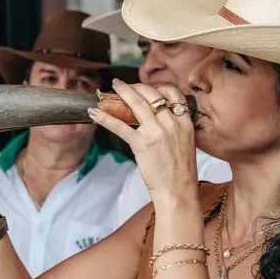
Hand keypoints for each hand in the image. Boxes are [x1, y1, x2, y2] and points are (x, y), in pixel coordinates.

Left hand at [88, 79, 197, 202]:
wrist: (178, 192)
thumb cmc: (181, 173)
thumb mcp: (186, 143)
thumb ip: (175, 128)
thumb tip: (159, 121)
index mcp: (185, 122)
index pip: (173, 93)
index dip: (158, 87)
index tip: (147, 89)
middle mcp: (172, 123)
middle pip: (152, 94)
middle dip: (136, 87)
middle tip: (125, 86)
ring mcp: (156, 132)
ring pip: (136, 104)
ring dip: (121, 92)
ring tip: (112, 87)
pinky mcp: (142, 144)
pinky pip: (120, 126)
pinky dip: (105, 118)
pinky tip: (94, 113)